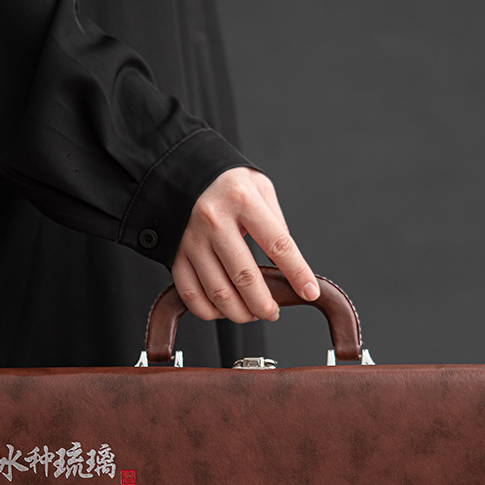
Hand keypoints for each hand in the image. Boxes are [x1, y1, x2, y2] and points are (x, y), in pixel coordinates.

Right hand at [171, 167, 319, 322]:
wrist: (179, 171)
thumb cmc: (225, 182)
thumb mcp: (259, 187)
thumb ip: (275, 222)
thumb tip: (288, 263)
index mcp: (242, 200)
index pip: (278, 245)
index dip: (297, 273)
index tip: (310, 292)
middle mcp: (214, 221)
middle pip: (245, 277)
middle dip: (264, 304)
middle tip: (273, 312)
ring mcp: (191, 240)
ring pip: (219, 292)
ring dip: (240, 313)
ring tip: (251, 313)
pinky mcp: (175, 254)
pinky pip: (191, 294)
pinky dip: (209, 311)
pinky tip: (223, 310)